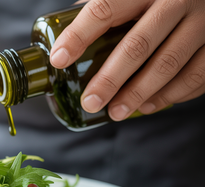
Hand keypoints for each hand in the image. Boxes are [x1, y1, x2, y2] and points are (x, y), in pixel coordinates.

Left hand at [50, 0, 204, 120]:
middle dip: (109, 79)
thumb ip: (111, 6)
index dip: (78, 36)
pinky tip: (148, 106)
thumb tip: (69, 36)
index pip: (105, 9)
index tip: (58, 60)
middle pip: (137, 45)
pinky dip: (171, 95)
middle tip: (90, 102)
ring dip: (138, 95)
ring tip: (115, 112)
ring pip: (168, 64)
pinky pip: (197, 75)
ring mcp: (204, 22)